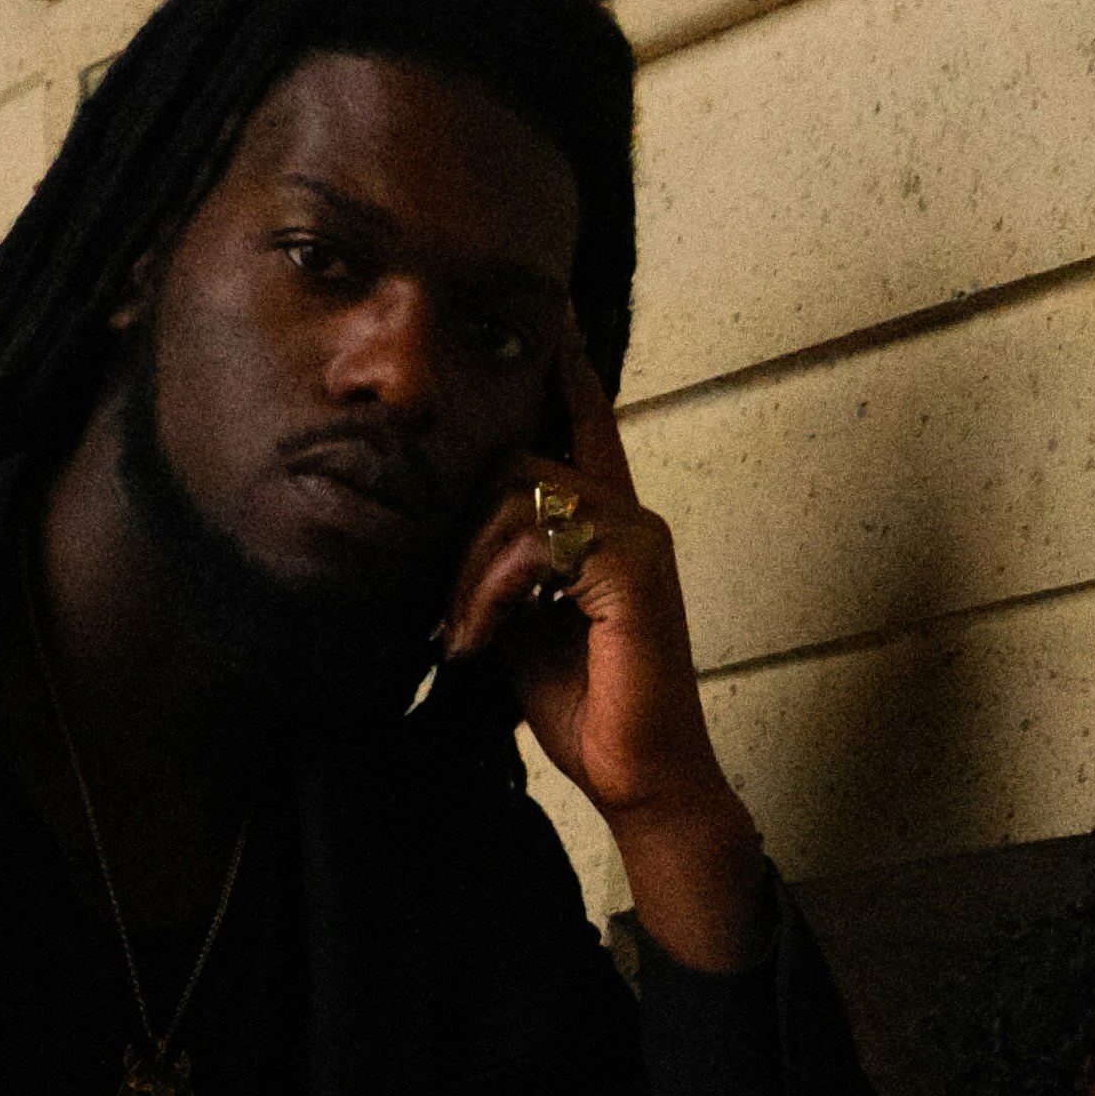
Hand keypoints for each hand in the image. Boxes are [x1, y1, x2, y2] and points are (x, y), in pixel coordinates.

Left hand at [439, 320, 769, 973]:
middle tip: (451, 619)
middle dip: (462, 534)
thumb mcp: (523, 627)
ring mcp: (637, 534)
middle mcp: (630, 515)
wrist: (642, 781)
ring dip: (471, 570)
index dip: (567, 371)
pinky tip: (488, 636)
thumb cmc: (589, 714)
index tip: (555, 314)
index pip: (581, 427)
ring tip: (469, 637)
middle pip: (515, 459)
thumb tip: (454, 534)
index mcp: (608, 525)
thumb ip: (503, 567)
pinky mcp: (632, 565)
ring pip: (518, 490)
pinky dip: (494, 586)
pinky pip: (536, 534)